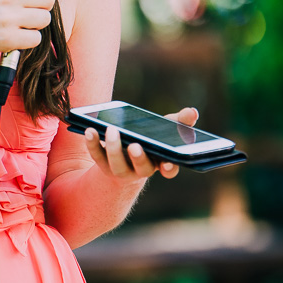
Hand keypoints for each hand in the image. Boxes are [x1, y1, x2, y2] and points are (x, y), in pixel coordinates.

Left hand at [84, 106, 199, 183]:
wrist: (126, 155)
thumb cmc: (152, 139)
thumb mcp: (166, 129)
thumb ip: (180, 121)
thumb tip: (192, 112)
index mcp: (161, 162)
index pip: (169, 169)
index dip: (168, 168)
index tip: (166, 163)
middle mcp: (142, 170)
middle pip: (142, 167)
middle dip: (139, 157)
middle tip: (135, 145)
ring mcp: (122, 170)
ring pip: (117, 164)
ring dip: (113, 148)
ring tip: (111, 130)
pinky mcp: (104, 166)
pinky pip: (97, 157)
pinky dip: (92, 144)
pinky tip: (90, 129)